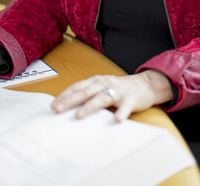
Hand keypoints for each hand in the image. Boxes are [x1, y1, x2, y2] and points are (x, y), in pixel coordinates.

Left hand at [51, 70, 173, 121]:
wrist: (146, 84)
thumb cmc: (119, 89)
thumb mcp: (102, 88)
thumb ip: (88, 94)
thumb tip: (67, 106)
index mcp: (97, 81)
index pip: (77, 86)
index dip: (65, 95)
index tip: (53, 105)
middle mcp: (105, 83)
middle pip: (86, 91)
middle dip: (70, 100)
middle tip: (58, 109)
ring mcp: (118, 91)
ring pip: (102, 98)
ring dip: (90, 106)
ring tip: (79, 115)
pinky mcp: (131, 99)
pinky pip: (125, 107)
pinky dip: (121, 112)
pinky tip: (116, 120)